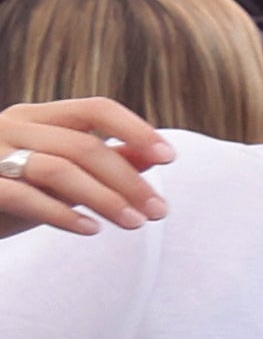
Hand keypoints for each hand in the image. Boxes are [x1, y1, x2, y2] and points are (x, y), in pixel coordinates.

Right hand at [0, 93, 176, 235]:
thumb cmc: (8, 193)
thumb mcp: (58, 177)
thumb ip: (101, 162)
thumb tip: (152, 156)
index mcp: (36, 117)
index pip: (95, 108)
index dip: (136, 129)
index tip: (170, 157)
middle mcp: (12, 126)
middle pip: (84, 145)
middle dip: (129, 180)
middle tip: (159, 211)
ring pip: (60, 169)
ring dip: (105, 198)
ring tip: (135, 224)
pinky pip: (25, 196)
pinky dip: (62, 214)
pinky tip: (91, 229)